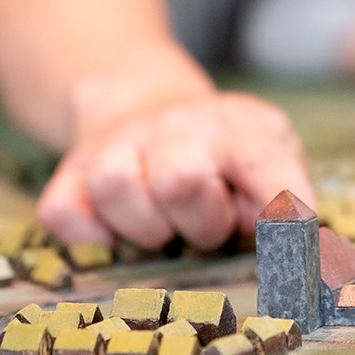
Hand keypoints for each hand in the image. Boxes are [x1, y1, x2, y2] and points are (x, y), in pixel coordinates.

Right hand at [37, 82, 312, 252]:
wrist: (143, 102)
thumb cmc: (223, 153)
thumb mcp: (270, 154)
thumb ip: (283, 195)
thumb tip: (284, 243)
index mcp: (238, 128)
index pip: (265, 165)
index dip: (280, 212)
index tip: (291, 251)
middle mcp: (175, 126)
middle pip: (180, 180)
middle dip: (201, 222)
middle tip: (206, 225)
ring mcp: (116, 145)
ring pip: (115, 188)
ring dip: (145, 228)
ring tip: (164, 225)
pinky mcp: (70, 172)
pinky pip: (64, 213)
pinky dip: (89, 236)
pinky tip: (115, 233)